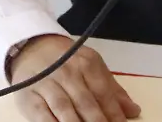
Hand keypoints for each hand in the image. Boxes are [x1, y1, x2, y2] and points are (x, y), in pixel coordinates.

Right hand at [9, 35, 139, 121]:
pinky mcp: (29, 96)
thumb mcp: (91, 66)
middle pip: (85, 102)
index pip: (103, 92)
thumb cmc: (65, 62)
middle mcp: (66, 72)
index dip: (114, 113)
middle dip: (98, 121)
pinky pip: (42, 115)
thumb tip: (133, 111)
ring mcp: (46, 83)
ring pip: (64, 108)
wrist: (31, 48)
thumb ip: (111, 89)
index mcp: (86, 63)